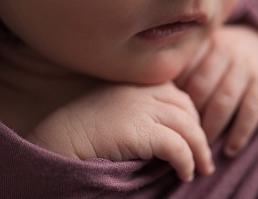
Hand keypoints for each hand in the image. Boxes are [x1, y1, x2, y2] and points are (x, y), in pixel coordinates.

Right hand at [27, 82, 213, 182]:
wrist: (54, 142)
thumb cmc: (78, 132)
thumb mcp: (111, 111)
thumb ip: (134, 112)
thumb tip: (159, 133)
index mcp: (134, 84)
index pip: (175, 94)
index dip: (188, 116)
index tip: (192, 136)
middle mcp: (141, 91)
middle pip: (186, 107)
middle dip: (199, 130)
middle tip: (203, 155)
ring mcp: (141, 108)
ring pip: (188, 125)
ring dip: (199, 149)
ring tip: (201, 168)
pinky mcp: (140, 131)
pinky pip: (177, 145)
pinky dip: (187, 160)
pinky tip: (185, 173)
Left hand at [175, 25, 257, 156]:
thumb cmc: (217, 57)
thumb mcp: (201, 52)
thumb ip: (181, 69)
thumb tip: (150, 98)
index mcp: (204, 43)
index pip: (183, 72)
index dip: (173, 98)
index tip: (165, 118)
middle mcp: (225, 50)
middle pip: (201, 86)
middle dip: (190, 116)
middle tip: (181, 138)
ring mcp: (246, 65)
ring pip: (224, 100)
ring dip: (212, 128)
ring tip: (203, 148)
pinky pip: (252, 109)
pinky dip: (240, 132)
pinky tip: (230, 150)